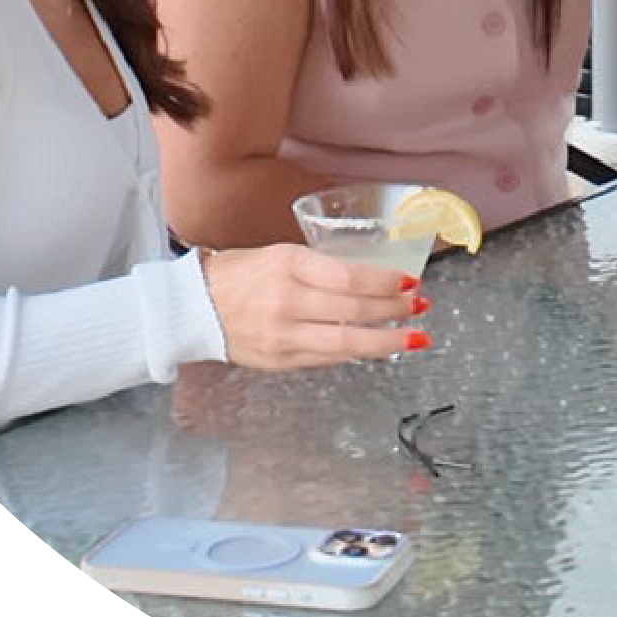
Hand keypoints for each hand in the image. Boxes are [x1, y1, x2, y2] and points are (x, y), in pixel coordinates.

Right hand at [198, 243, 427, 369]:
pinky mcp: (280, 361)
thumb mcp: (281, 255)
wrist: (194, 308)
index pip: (348, 277)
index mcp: (288, 266)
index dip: (384, 282)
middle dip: (394, 310)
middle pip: (353, 311)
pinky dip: (357, 353)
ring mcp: (283, 336)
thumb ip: (321, 268)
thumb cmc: (241, 274)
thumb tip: (370, 280)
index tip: (409, 282)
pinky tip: (379, 348)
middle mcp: (287, 301)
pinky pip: (328, 359)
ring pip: (345, 343)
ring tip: (415, 336)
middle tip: (421, 306)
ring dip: (386, 341)